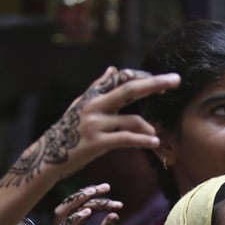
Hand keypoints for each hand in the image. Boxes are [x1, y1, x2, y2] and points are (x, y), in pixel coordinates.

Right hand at [2, 67, 180, 186]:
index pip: (122, 78)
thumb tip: (112, 69)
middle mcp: (94, 106)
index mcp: (93, 96)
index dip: (143, 77)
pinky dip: (142, 140)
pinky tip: (154, 142)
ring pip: (131, 119)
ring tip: (158, 136)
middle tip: (176, 80)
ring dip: (149, 128)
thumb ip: (98, 87)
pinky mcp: (96, 143)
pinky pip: (125, 139)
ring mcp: (95, 124)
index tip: (163, 80)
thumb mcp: (81, 106)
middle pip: (129, 89)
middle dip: (155, 83)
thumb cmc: (68, 131)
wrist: (48, 155)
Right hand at [53, 183, 121, 224]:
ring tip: (99, 193)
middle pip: (67, 205)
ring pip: (62, 212)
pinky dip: (76, 218)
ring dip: (80, 200)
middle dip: (86, 192)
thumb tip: (115, 214)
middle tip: (107, 187)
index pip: (76, 208)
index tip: (112, 194)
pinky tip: (91, 212)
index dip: (92, 198)